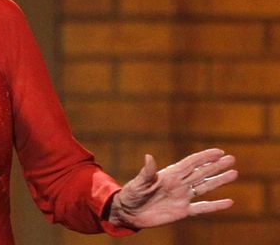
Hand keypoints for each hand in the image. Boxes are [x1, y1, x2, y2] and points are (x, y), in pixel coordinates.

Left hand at [109, 148, 237, 228]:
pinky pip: (202, 208)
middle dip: (216, 166)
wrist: (129, 213)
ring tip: (234, 173)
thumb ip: (147, 172)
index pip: (190, 163)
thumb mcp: (138, 183)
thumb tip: (149, 157)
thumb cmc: (131, 195)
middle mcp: (178, 184)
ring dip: (218, 181)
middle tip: (231, 159)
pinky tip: (229, 202)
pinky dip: (215, 205)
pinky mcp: (182, 211)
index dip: (204, 157)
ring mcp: (182, 197)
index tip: (218, 151)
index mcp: (169, 174)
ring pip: (204, 187)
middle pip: (201, 173)